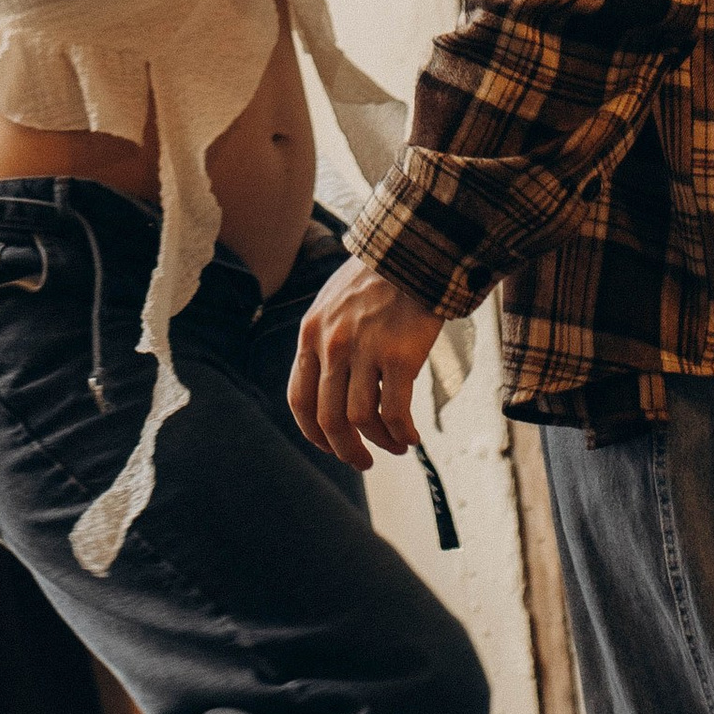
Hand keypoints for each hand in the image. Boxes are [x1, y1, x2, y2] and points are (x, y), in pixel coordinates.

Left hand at [290, 255, 445, 471]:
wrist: (414, 251)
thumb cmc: (378, 280)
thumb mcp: (334, 305)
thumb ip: (326, 342)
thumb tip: (332, 385)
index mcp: (311, 335)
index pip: (300, 400)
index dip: (313, 433)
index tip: (330, 446)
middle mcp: (332, 346)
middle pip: (328, 419)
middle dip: (344, 450)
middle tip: (362, 461)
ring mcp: (364, 352)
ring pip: (360, 420)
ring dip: (378, 444)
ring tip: (394, 447)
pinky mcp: (399, 356)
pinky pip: (394, 413)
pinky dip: (401, 434)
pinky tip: (411, 438)